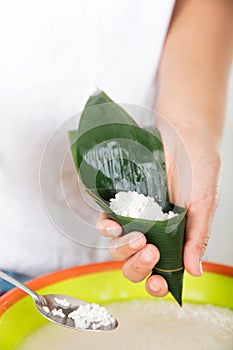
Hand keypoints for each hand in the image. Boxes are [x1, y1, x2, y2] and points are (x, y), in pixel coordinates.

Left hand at [97, 121, 220, 297]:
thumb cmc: (198, 170)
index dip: (156, 284)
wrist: (185, 136)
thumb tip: (195, 271)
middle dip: (138, 266)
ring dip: (123, 248)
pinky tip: (113, 224)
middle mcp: (152, 232)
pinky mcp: (121, 201)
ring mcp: (135, 218)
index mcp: (173, 239)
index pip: (161, 271)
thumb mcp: (204, 205)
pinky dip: (106, 226)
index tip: (159, 283)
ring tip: (137, 236)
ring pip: (118, 246)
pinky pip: (106, 220)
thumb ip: (198, 237)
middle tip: (150, 252)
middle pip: (134, 263)